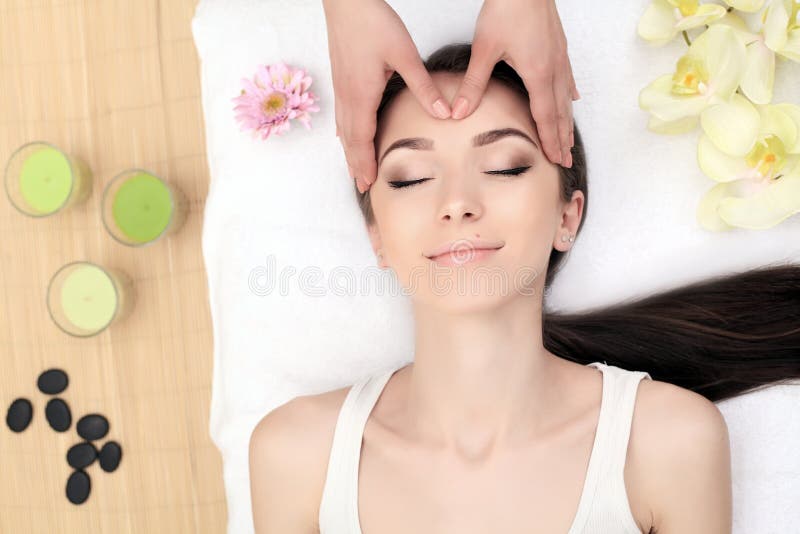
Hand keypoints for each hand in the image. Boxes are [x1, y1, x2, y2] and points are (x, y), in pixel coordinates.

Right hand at [322, 0, 452, 192]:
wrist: (346, 1)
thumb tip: (444, 112)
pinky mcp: (341, 78)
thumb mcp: (404, 55)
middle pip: (350, 140)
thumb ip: (424, 86)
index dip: (365, 163)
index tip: (369, 183)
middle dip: (356, 164)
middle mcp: (347, 95)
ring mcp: (341, 87)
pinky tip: (344, 135)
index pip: (363, 139)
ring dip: (349, 152)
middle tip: (362, 186)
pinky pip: (341, 114)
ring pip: (343, 128)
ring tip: (354, 169)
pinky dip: (344, 132)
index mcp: (362, 94)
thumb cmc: (372, 22)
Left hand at [451, 0, 579, 167]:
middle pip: (560, 112)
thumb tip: (458, 113)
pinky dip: (569, 93)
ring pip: (566, 97)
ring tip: (570, 139)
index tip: (555, 160)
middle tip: (566, 161)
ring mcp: (560, 57)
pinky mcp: (559, 46)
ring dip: (568, 121)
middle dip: (562, 139)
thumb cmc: (508, 9)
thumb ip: (473, 84)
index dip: (549, 141)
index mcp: (538, 74)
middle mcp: (554, 68)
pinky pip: (567, 77)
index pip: (545, 116)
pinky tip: (573, 98)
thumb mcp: (484, 49)